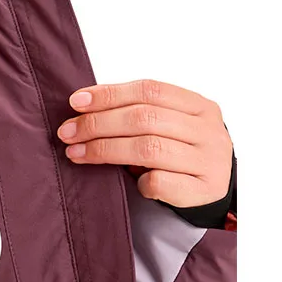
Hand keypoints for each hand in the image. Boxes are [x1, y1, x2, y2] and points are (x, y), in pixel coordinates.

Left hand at [56, 79, 232, 207]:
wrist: (213, 188)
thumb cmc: (180, 150)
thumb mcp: (168, 124)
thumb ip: (135, 111)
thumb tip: (82, 107)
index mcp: (199, 105)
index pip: (149, 90)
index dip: (109, 94)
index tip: (76, 102)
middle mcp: (208, 131)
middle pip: (145, 118)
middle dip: (98, 124)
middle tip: (67, 132)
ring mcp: (209, 161)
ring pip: (149, 149)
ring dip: (105, 150)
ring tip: (76, 153)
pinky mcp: (203, 191)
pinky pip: (160, 182)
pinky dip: (139, 181)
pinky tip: (129, 181)